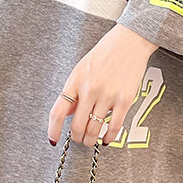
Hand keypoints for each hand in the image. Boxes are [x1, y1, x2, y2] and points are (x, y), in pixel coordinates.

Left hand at [48, 24, 158, 147]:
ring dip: (91, 139)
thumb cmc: (105, 53)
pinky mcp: (124, 100)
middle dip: (77, 137)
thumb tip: (66, 112)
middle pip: (76, 125)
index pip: (58, 111)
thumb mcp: (81, 68)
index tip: (53, 139)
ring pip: (94, 129)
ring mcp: (107, 95)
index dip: (53, 129)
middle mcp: (89, 89)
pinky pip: (114, 127)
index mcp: (75, 80)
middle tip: (79, 139)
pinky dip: (109, 137)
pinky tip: (106, 139)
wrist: (129, 42)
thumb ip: (73, 91)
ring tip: (91, 140)